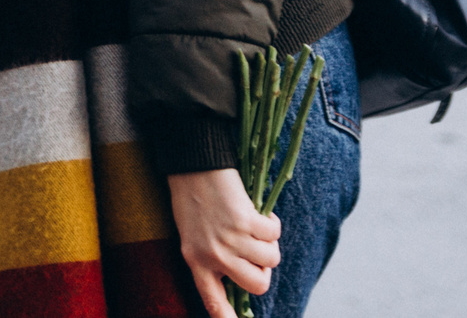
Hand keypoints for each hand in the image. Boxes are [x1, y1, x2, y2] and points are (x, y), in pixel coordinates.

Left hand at [167, 168, 280, 311]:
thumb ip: (212, 259)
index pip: (213, 301)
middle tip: (256, 252)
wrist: (192, 165)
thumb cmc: (193, 200)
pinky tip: (259, 213)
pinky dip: (272, 224)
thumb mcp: (192, 236)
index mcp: (196, 262)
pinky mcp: (246, 220)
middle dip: (264, 270)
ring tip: (254, 227)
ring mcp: (230, 239)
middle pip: (258, 284)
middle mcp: (214, 255)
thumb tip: (243, 276)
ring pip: (271, 259)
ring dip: (269, 243)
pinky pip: (274, 234)